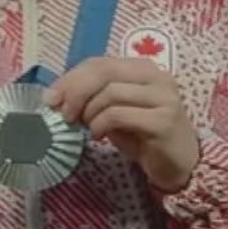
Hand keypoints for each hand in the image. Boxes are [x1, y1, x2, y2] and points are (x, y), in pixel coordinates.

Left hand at [46, 56, 199, 193]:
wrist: (177, 165)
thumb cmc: (141, 136)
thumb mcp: (112, 111)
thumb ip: (91, 97)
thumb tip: (55, 96)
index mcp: (142, 69)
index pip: (98, 63)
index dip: (70, 79)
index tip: (50, 99)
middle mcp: (157, 77)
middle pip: (103, 72)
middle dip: (75, 92)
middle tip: (64, 114)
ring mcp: (164, 97)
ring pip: (110, 93)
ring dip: (89, 112)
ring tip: (87, 127)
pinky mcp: (164, 120)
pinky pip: (118, 115)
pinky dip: (100, 125)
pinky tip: (98, 136)